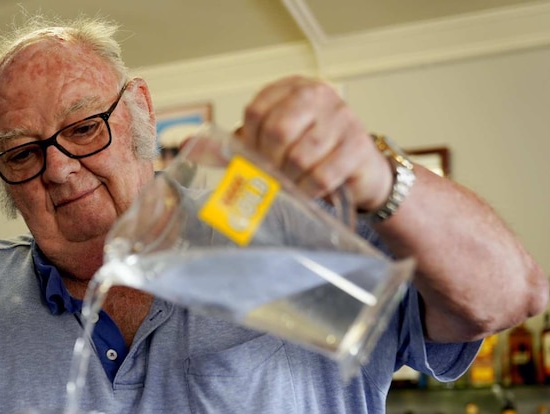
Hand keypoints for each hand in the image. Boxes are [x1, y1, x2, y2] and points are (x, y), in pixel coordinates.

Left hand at [237, 75, 391, 213]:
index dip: (250, 142)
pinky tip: (308, 191)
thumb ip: (232, 145)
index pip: (257, 110)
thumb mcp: (269, 145)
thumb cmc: (309, 155)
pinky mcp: (357, 146)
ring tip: (292, 184)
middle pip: (278, 130)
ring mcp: (341, 118)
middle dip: (270, 161)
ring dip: (290, 180)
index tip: (255, 157)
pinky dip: (308, 190)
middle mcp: (318, 95)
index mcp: (292, 88)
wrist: (358, 170)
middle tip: (274, 176)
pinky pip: (321, 175)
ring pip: (299, 157)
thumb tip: (191, 144)